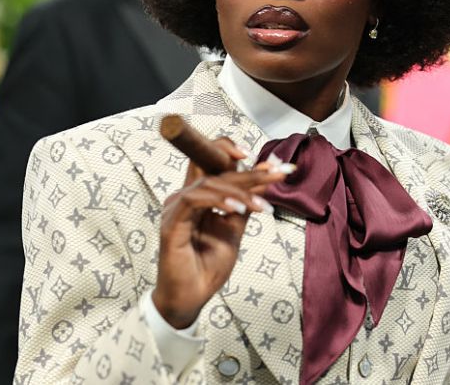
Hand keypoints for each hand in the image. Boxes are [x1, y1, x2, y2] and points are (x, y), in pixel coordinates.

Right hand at [152, 122, 290, 328]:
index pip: (214, 161)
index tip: (270, 162)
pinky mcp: (172, 222)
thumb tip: (266, 176)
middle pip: (214, 167)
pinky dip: (219, 200)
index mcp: (199, 195)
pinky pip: (194, 199)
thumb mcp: (235, 229)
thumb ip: (247, 203)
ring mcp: (176, 207)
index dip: (236, 153)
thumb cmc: (208, 265)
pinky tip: (238, 209)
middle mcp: (185, 196)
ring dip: (240, 190)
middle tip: (278, 174)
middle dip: (251, 171)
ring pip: (209, 182)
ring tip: (262, 206)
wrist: (192, 297)